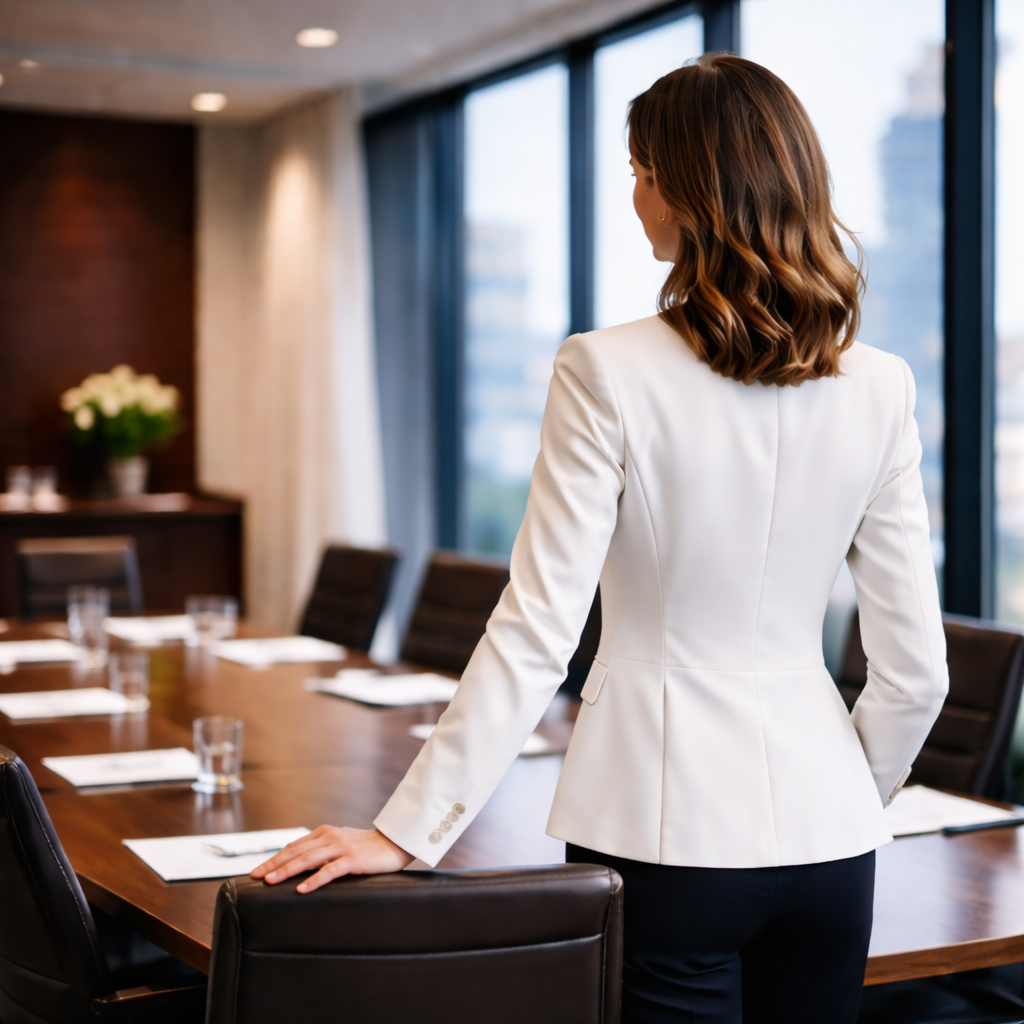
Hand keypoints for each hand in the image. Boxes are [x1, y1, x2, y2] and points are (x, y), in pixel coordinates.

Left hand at [250, 826, 413, 892]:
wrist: (394, 843)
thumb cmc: (367, 848)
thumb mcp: (340, 845)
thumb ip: (322, 852)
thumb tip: (299, 867)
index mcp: (324, 833)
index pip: (293, 847)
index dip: (273, 858)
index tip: (257, 871)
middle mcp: (329, 837)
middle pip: (295, 851)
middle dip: (273, 864)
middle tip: (255, 876)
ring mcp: (340, 847)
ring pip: (307, 859)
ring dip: (286, 870)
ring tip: (270, 881)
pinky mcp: (352, 859)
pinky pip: (329, 870)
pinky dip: (314, 879)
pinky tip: (302, 889)